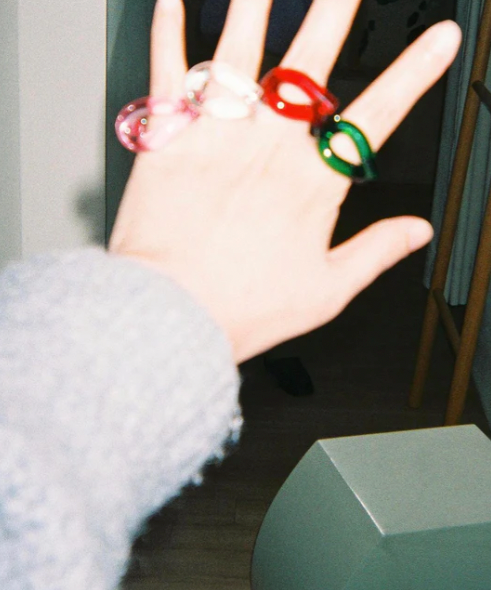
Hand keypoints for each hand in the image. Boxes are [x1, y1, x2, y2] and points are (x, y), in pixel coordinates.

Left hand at [109, 0, 460, 362]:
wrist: (170, 313)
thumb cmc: (241, 308)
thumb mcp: (325, 292)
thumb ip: (376, 253)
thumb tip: (417, 231)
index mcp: (310, 183)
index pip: (377, 114)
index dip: (414, 74)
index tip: (439, 39)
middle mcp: (266, 147)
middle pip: (310, 61)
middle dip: (336, 10)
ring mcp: (216, 136)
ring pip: (240, 49)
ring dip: (255, 3)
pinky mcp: (168, 138)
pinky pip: (168, 71)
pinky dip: (169, 31)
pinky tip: (173, 1)